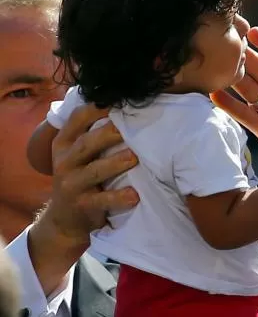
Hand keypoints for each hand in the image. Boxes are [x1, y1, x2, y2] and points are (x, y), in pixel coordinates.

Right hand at [46, 104, 139, 243]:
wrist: (65, 217)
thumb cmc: (80, 175)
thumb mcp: (77, 153)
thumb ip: (92, 132)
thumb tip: (123, 103)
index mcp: (64, 143)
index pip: (77, 119)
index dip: (96, 107)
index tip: (120, 99)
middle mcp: (64, 161)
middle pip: (86, 143)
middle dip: (108, 134)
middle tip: (132, 127)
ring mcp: (71, 184)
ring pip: (95, 171)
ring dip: (115, 163)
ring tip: (135, 157)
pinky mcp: (82, 204)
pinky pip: (101, 200)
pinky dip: (118, 198)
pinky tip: (134, 195)